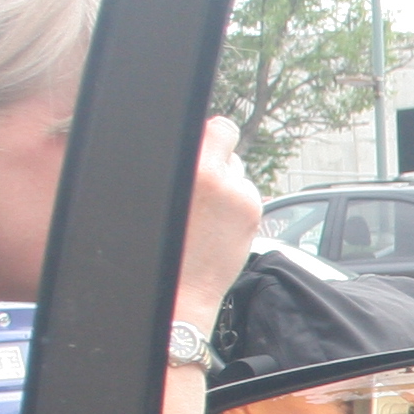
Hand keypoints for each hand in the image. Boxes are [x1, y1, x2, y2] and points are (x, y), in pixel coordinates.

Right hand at [174, 117, 260, 336]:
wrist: (179, 286)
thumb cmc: (164, 243)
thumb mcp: (162, 194)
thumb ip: (181, 166)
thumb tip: (202, 143)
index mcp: (184, 164)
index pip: (217, 127)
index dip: (210, 138)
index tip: (204, 149)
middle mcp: (211, 172)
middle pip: (228, 145)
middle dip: (219, 161)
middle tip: (204, 190)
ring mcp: (235, 190)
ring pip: (239, 172)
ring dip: (230, 185)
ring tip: (208, 213)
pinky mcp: (252, 209)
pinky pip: (249, 194)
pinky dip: (240, 205)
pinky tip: (221, 225)